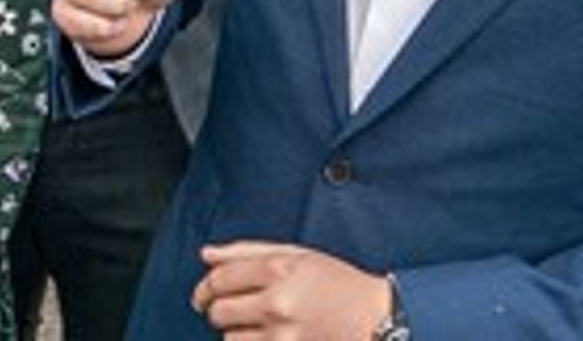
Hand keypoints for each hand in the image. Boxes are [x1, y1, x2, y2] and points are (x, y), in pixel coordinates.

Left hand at [192, 241, 388, 338]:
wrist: (378, 318)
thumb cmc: (338, 283)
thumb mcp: (296, 254)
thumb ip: (246, 251)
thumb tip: (206, 255)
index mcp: (278, 270)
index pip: (220, 279)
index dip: (205, 287)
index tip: (205, 293)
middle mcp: (278, 303)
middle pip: (219, 311)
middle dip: (216, 310)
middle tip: (229, 308)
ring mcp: (284, 335)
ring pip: (230, 339)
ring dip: (235, 332)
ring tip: (255, 324)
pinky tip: (265, 337)